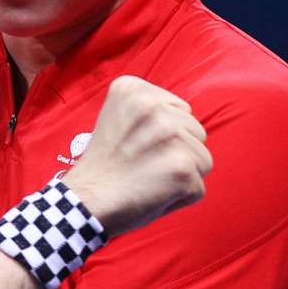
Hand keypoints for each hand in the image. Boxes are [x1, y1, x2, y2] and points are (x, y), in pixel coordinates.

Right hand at [65, 75, 211, 237]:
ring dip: (181, 173)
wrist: (85, 200)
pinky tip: (153, 194)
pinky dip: (180, 197)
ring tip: (148, 178)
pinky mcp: (182, 167)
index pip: (180, 110)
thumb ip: (150, 113)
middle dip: (177, 151)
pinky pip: (198, 187)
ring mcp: (170, 135)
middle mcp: (154, 106)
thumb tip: (186, 122)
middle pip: (195, 131)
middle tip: (143, 164)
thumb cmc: (103, 164)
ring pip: (202, 158)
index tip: (135, 144)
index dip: (163, 133)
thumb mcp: (117, 117)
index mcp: (133, 88)